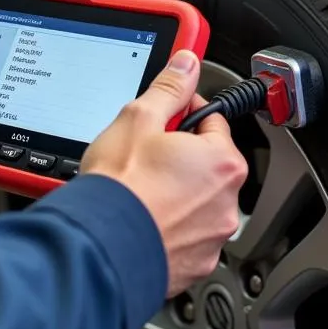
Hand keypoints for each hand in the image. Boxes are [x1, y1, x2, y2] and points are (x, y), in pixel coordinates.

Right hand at [82, 50, 247, 298]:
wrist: (100, 247)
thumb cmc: (120, 188)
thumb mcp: (139, 119)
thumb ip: (169, 89)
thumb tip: (187, 64)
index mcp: (222, 161)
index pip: (212, 121)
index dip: (184, 115)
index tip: (167, 117)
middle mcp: (227, 202)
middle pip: (207, 164)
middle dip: (180, 156)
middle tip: (146, 154)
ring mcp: (212, 236)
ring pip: (197, 202)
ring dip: (176, 193)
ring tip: (140, 190)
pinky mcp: (195, 265)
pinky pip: (186, 235)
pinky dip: (169, 226)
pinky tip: (143, 218)